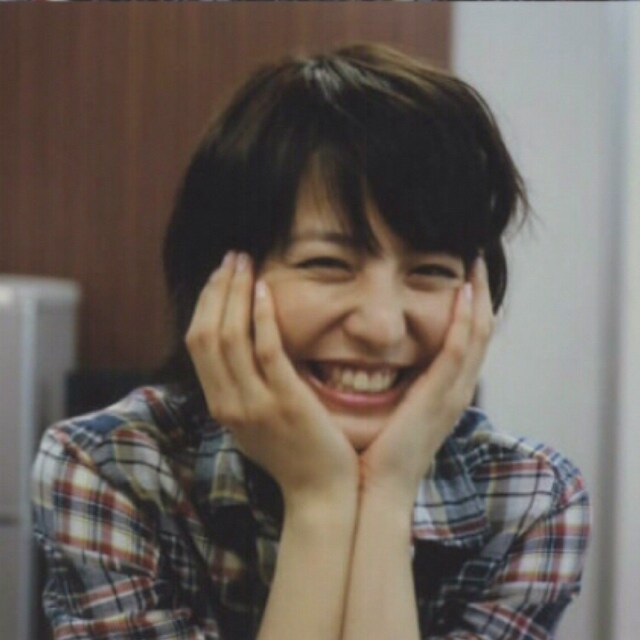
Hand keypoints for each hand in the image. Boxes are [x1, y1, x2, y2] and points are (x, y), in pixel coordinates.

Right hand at [186, 252, 358, 509]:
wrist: (320, 495)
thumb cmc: (294, 457)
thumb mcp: (254, 424)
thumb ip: (242, 391)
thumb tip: (240, 353)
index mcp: (220, 405)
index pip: (199, 344)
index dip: (206, 304)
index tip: (220, 276)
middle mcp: (228, 403)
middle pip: (206, 335)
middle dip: (216, 290)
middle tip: (231, 258)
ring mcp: (254, 404)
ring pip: (229, 337)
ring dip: (234, 294)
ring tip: (244, 263)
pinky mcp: (286, 401)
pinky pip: (266, 350)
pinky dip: (262, 317)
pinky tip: (266, 291)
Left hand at [357, 257, 494, 508]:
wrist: (378, 491)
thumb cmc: (378, 453)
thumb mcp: (392, 412)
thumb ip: (393, 386)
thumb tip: (372, 362)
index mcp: (444, 393)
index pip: (466, 342)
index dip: (469, 309)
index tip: (462, 278)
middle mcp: (456, 390)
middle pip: (479, 333)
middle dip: (480, 296)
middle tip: (475, 260)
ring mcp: (452, 394)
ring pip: (476, 336)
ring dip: (478, 299)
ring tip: (475, 264)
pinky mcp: (439, 398)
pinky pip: (458, 351)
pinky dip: (464, 321)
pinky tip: (463, 292)